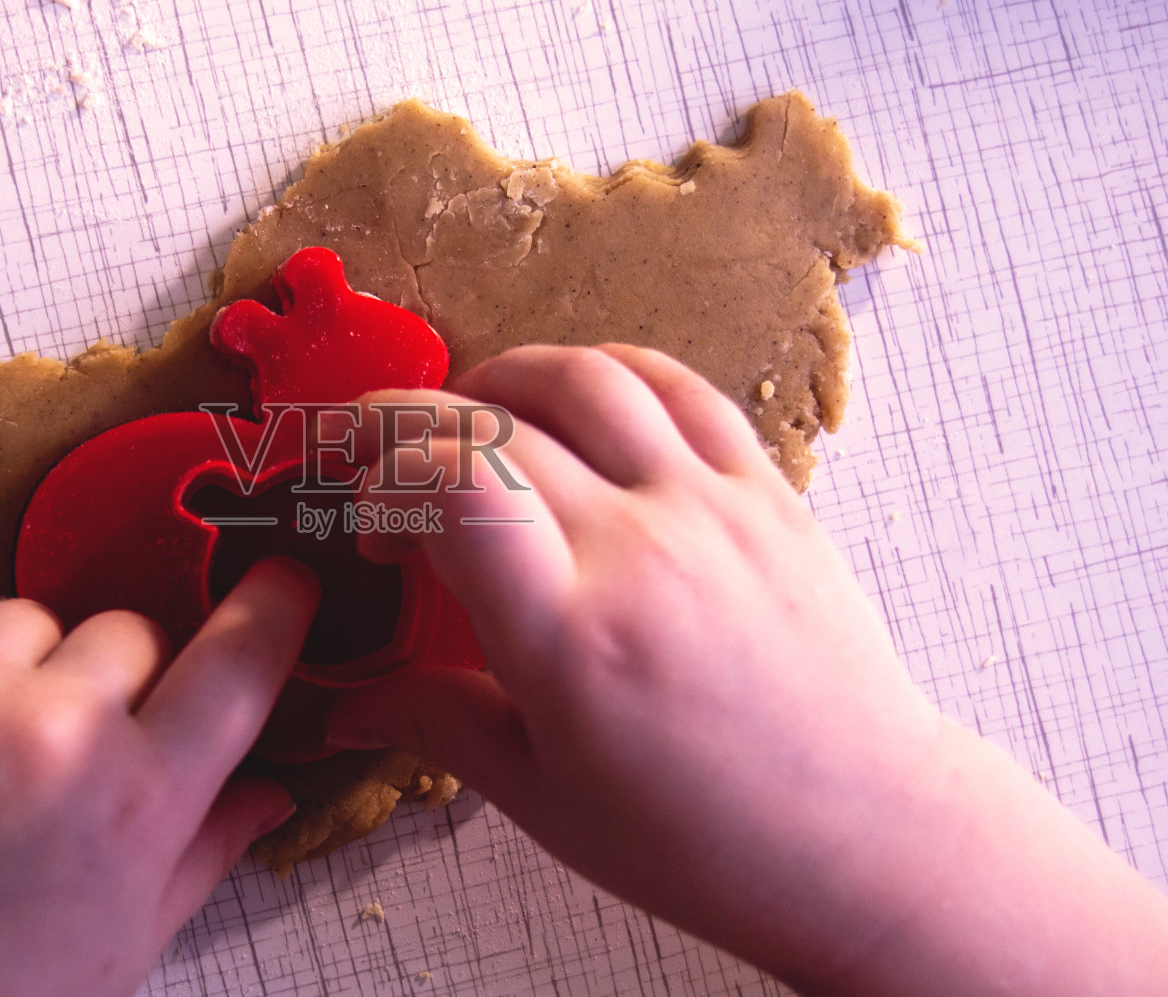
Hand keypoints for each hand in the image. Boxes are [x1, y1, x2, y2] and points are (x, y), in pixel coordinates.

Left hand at [0, 558, 317, 996]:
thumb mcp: (122, 942)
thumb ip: (205, 852)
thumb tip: (274, 791)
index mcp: (138, 805)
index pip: (241, 665)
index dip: (272, 612)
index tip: (281, 584)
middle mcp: (58, 735)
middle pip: (131, 630)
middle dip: (116, 679)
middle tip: (72, 746)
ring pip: (29, 616)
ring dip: (19, 666)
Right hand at [326, 345, 1167, 994]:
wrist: (865, 835)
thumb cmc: (704, 839)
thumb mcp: (545, 797)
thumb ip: (436, 724)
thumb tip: (344, 707)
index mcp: (572, 638)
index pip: (452, 485)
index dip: (383, 472)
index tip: (371, 518)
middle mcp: (641, 551)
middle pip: (497, 421)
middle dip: (412, 422)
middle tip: (385, 461)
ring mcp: (711, 510)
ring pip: (588, 377)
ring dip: (504, 374)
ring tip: (469, 413)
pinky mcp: (766, 494)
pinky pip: (682, 388)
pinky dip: (610, 370)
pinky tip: (575, 398)